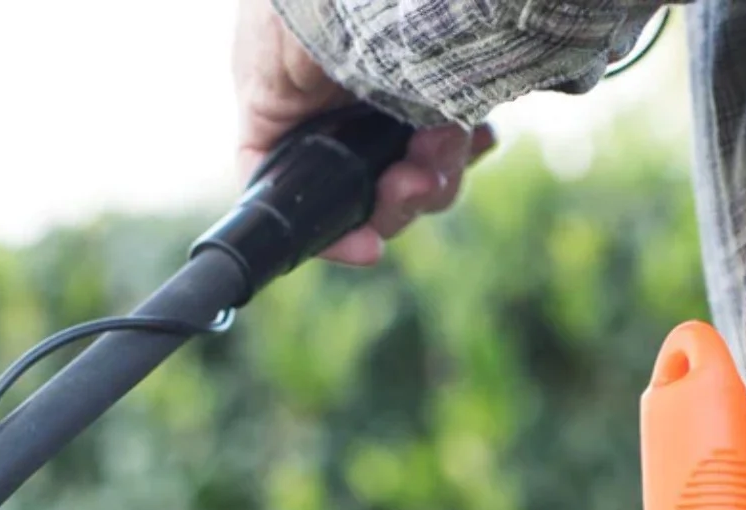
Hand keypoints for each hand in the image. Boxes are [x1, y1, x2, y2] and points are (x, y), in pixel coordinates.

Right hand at [234, 0, 496, 265]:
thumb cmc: (307, 2)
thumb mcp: (270, 69)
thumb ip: (272, 134)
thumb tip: (293, 191)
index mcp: (290, 113)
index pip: (302, 199)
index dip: (334, 235)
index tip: (367, 248)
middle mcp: (340, 115)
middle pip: (371, 198)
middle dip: (401, 199)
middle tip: (420, 180)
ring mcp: (390, 102)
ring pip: (417, 177)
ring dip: (438, 172)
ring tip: (452, 138)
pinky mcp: (439, 85)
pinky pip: (455, 139)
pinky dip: (466, 144)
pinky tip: (475, 134)